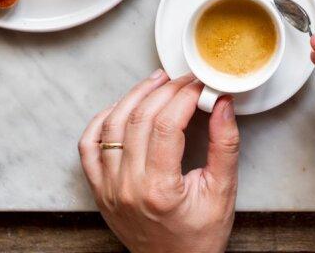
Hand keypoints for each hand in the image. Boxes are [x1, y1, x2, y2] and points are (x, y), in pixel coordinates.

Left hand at [78, 71, 239, 252]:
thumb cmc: (200, 236)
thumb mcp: (223, 191)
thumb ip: (226, 144)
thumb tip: (223, 103)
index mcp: (160, 189)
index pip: (168, 125)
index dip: (185, 95)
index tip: (200, 84)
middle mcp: (128, 187)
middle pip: (139, 119)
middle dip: (164, 90)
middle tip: (184, 80)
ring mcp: (109, 188)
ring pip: (112, 126)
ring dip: (134, 96)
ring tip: (156, 82)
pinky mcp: (100, 190)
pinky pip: (89, 146)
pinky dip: (102, 120)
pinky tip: (122, 107)